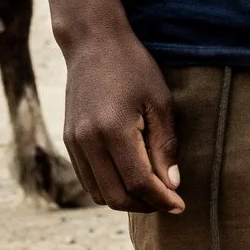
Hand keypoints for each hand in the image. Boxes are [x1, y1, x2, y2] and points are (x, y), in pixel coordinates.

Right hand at [59, 22, 184, 212]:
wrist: (93, 43)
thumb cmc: (134, 67)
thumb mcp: (160, 101)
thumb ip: (165, 145)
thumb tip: (172, 184)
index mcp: (112, 131)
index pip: (138, 182)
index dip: (161, 199)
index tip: (180, 205)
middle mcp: (87, 142)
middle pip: (115, 196)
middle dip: (144, 205)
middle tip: (169, 202)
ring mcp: (74, 143)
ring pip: (98, 192)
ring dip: (125, 200)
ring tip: (153, 193)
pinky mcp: (69, 141)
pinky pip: (88, 179)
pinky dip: (109, 187)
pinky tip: (131, 179)